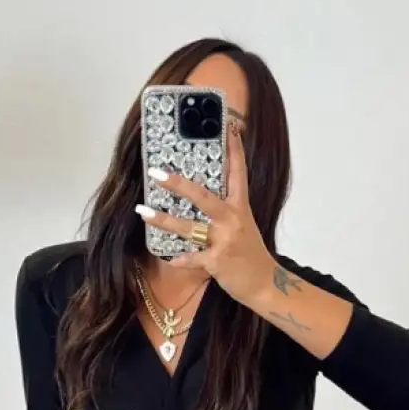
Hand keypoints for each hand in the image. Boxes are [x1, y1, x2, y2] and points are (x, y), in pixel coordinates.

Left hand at [135, 125, 270, 305]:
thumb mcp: (242, 226)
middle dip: (178, 184)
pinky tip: (170, 258)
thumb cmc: (250, 254)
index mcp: (240, 207)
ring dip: (164, 220)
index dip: (234, 149)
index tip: (228, 126)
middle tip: (156, 173)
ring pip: (190, 227)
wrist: (265, 283)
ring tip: (143, 212)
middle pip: (203, 196)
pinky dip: (180, 259)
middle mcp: (232, 220)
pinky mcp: (217, 262)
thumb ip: (225, 211)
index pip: (238, 172)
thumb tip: (202, 197)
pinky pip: (192, 258)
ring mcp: (224, 240)